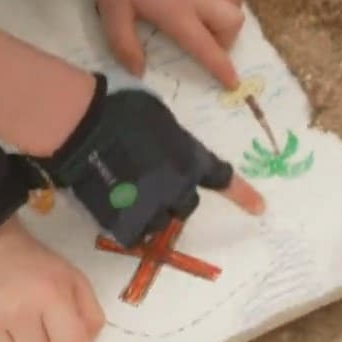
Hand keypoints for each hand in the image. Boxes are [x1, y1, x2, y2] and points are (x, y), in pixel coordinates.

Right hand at [34, 75, 266, 247]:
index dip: (243, 196)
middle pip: (186, 205)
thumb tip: (167, 141)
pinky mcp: (122, 223)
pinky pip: (133, 233)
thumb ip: (170, 136)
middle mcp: (177, 188)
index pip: (223, 179)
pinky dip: (126, 223)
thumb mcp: (157, 114)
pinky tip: (114, 207)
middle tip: (151, 182)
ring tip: (127, 193)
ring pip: (159, 222)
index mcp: (190, 159)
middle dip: (174, 196)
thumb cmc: (118, 108)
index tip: (260, 208)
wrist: (81, 127)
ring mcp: (150, 208)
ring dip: (150, 213)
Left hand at [90, 0, 243, 88]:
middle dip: (227, 38)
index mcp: (177, 13)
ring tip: (210, 16)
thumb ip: (124, 46)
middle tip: (207, 40)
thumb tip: (139, 72)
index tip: (233, 84)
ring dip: (229, 9)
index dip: (222, 68)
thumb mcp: (111, 13)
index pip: (206, 47)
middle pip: (235, 20)